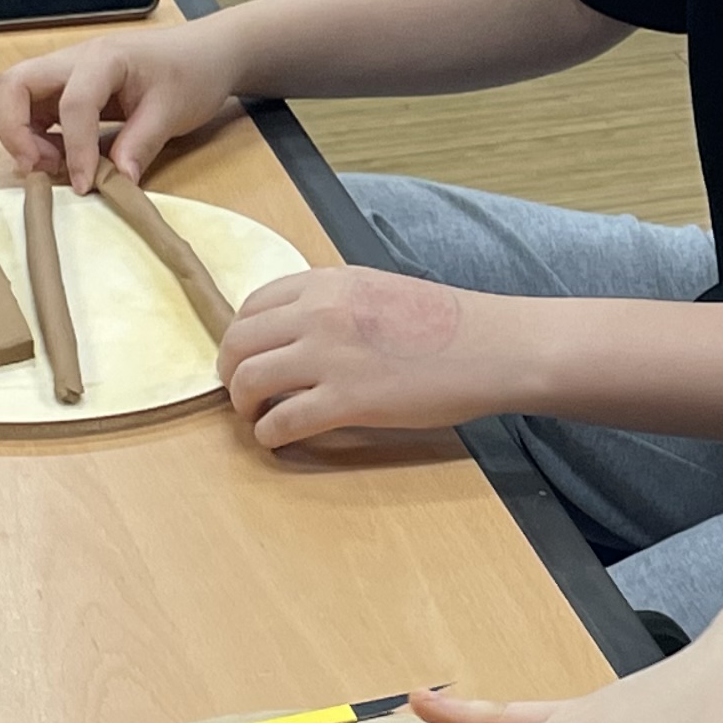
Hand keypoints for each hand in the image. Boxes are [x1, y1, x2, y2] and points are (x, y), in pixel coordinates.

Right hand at [0, 16, 247, 189]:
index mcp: (104, 59)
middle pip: (14, 85)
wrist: (205, 53)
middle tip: (38, 167)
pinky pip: (35, 111)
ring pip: (16, 97)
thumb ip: (141, 145)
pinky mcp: (69, 90)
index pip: (73, 104)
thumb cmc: (192, 72)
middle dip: (13, 130)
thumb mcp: (174, 111)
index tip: (84, 185)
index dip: (74, 150)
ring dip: (21, 135)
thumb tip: (117, 182)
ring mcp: (68, 74)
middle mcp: (75, 61)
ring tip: (53, 165)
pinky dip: (36, 137)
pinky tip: (62, 158)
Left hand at [217, 267, 530, 447]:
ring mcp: (329, 357)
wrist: (492, 347)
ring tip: (257, 417)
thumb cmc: (446, 325)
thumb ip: (334, 303)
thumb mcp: (378, 290)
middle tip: (242, 393)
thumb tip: (297, 333)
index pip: (252, 305)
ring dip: (242, 405)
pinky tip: (280, 440)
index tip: (248, 357)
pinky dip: (269, 436)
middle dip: (229, 373)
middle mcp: (319, 313)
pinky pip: (281, 422)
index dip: (240, 337)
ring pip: (248, 381)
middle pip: (238, 343)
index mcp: (327, 283)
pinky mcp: (346, 401)